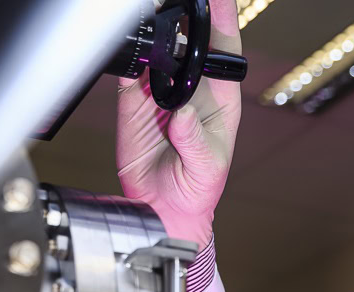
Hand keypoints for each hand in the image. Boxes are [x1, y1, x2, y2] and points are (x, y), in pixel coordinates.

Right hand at [116, 0, 241, 247]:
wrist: (163, 208)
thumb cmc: (198, 189)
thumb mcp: (207, 168)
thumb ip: (195, 140)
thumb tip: (182, 113)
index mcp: (221, 96)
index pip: (225, 48)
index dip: (222, 18)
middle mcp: (192, 87)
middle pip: (189, 39)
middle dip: (184, 16)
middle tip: (176, 1)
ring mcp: (162, 90)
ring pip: (158, 49)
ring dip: (154, 31)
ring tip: (151, 15)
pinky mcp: (134, 100)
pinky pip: (129, 70)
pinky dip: (127, 55)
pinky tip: (129, 46)